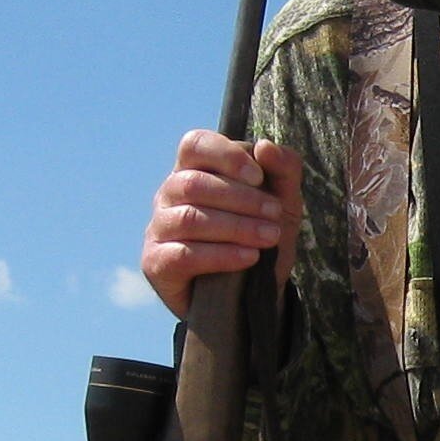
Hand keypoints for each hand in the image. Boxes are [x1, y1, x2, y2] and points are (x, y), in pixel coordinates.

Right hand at [140, 131, 303, 317]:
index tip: (259, 176)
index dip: (225, 155)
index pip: (194, 145)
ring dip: (237, 227)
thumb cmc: (261, 237)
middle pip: (194, 183)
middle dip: (242, 199)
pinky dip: (222, 255)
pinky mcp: (156, 263)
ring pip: (190, 219)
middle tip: (275, 215)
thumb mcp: (283, 202)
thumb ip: (283, 169)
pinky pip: (184, 254)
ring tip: (269, 237)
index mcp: (193, 170)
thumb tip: (264, 145)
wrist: (252, 296)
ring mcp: (158, 229)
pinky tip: (249, 257)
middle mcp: (168, 195)